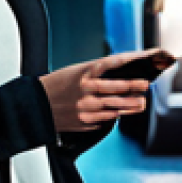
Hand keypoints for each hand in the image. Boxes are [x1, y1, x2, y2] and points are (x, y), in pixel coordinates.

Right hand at [39, 49, 163, 132]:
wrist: (36, 105)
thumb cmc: (56, 86)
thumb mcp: (75, 73)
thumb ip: (97, 75)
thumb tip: (121, 77)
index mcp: (83, 74)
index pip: (111, 64)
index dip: (129, 61)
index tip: (142, 60)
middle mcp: (86, 90)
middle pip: (117, 88)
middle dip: (134, 87)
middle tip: (145, 86)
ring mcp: (86, 108)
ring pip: (115, 107)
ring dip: (130, 105)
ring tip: (140, 103)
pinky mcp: (84, 122)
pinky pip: (104, 120)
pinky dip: (111, 116)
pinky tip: (117, 113)